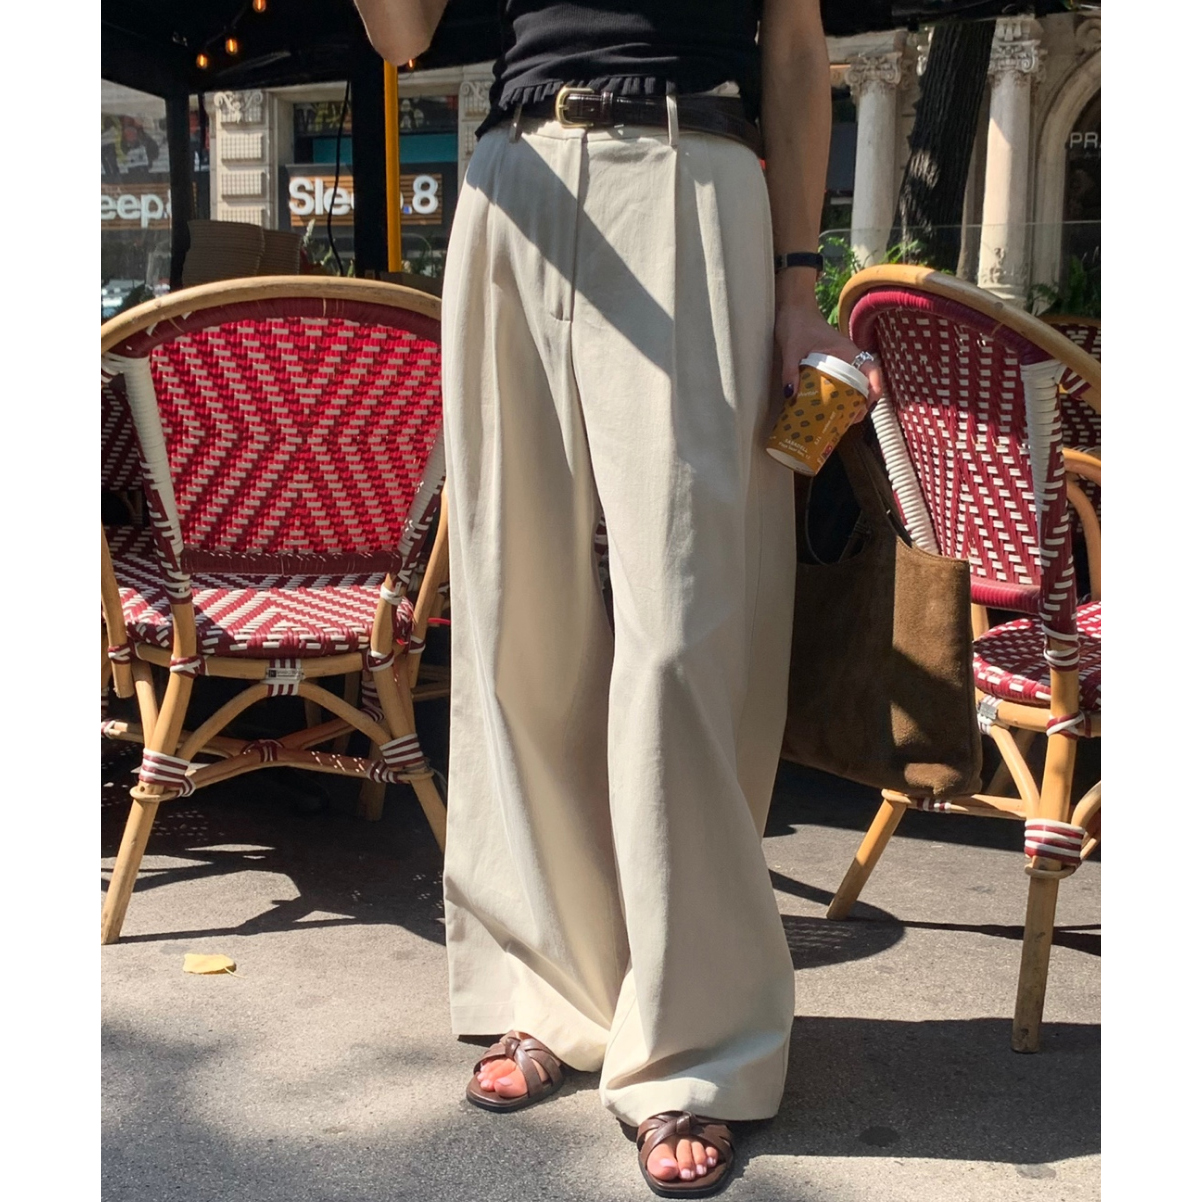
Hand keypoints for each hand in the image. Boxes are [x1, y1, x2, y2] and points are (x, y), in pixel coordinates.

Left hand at [775, 282, 883, 422]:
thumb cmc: (796, 322)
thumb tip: (790, 394)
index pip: (871, 368)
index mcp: (845, 350)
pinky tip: (827, 406)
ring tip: (842, 419)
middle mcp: (847, 356)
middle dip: (862, 402)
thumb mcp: (791, 348)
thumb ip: (791, 370)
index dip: (875, 387)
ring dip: (851, 401)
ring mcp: (839, 360)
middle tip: (851, 420)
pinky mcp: (829, 363)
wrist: (792, 308)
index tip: (869, 404)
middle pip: (864, 381)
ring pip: (853, 383)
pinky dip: (839, 395)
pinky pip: (840, 381)